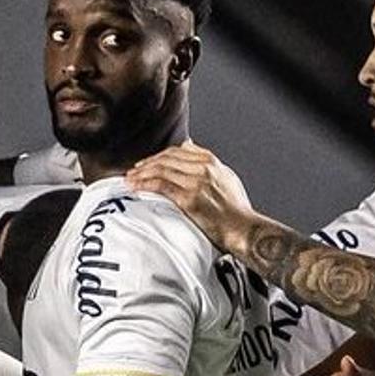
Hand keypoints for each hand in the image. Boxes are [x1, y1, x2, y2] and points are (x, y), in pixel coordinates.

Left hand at [129, 142, 256, 249]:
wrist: (244, 229)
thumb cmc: (237, 210)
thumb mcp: (227, 178)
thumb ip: (208, 162)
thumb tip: (190, 146)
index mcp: (211, 162)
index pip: (178, 151)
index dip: (159, 156)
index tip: (148, 163)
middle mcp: (203, 168)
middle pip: (166, 159)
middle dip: (147, 164)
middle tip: (134, 171)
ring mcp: (196, 182)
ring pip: (160, 170)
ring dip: (141, 174)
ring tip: (130, 179)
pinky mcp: (189, 198)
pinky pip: (160, 185)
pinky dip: (144, 184)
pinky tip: (135, 186)